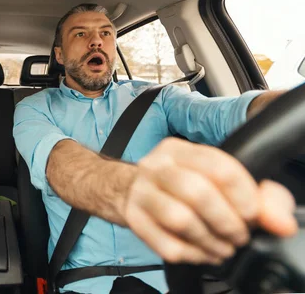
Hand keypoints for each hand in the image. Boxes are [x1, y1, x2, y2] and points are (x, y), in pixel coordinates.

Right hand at [124, 137, 297, 264]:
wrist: (125, 190)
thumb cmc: (176, 185)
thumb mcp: (213, 178)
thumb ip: (257, 196)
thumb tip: (280, 221)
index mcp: (178, 150)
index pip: (218, 166)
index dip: (244, 196)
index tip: (253, 215)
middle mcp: (156, 167)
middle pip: (197, 192)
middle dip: (227, 221)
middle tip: (238, 235)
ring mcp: (140, 193)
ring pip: (179, 219)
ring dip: (209, 240)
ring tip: (222, 247)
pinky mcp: (133, 220)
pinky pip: (166, 245)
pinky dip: (192, 255)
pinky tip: (201, 252)